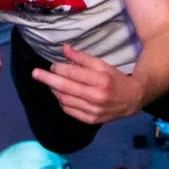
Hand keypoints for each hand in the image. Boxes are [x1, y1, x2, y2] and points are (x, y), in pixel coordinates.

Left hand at [29, 46, 145, 124]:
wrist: (132, 99)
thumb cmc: (115, 79)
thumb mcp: (102, 64)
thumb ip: (82, 58)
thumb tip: (64, 48)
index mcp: (100, 80)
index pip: (73, 74)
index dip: (59, 69)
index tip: (51, 65)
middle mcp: (96, 96)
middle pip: (65, 88)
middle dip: (48, 79)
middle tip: (35, 73)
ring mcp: (93, 111)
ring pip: (64, 100)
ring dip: (54, 90)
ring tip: (50, 82)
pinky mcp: (90, 120)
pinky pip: (69, 110)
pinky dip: (61, 101)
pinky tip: (60, 94)